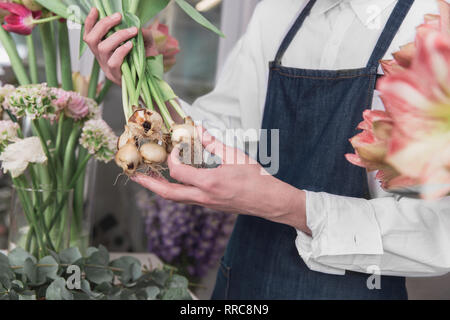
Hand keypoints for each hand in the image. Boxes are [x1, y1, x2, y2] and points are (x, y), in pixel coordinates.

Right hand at [84, 8, 136, 84]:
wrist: (150, 81)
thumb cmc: (143, 61)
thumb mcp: (141, 43)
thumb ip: (137, 33)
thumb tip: (134, 23)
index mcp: (101, 50)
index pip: (89, 34)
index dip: (89, 22)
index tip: (96, 9)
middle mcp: (100, 58)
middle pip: (91, 39)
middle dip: (103, 24)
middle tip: (118, 16)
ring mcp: (106, 67)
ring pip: (103, 48)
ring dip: (118, 36)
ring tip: (132, 31)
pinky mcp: (115, 75)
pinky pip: (113, 62)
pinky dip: (121, 51)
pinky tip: (130, 45)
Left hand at [131, 127, 310, 233]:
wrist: (268, 201)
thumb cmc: (255, 178)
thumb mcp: (235, 155)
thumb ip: (213, 143)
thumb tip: (199, 129)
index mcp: (209, 183)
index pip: (178, 172)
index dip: (172, 159)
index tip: (176, 148)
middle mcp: (204, 197)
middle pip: (168, 194)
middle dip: (149, 185)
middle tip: (134, 177)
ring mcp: (206, 204)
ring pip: (177, 199)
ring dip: (161, 188)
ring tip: (149, 179)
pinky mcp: (211, 206)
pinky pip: (187, 199)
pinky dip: (176, 190)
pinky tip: (175, 181)